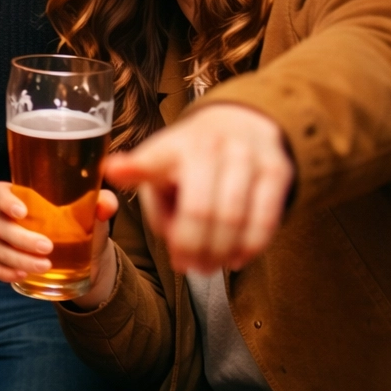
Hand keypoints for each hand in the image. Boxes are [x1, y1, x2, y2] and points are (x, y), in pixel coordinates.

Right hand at [0, 181, 119, 309]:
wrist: (87, 259)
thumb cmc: (83, 226)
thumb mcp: (94, 213)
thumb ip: (103, 203)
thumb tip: (105, 206)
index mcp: (21, 198)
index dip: (4, 199)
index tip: (22, 211)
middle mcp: (5, 218)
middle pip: (0, 224)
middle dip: (22, 238)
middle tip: (47, 247)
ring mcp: (2, 242)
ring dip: (19, 258)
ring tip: (45, 266)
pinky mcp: (4, 263)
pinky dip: (6, 272)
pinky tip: (23, 275)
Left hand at [104, 104, 291, 274]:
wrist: (241, 123)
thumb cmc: (190, 161)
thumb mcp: (162, 173)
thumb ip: (159, 210)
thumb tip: (177, 247)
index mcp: (170, 146)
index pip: (151, 159)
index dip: (133, 166)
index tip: (114, 169)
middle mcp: (209, 146)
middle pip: (200, 210)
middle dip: (192, 248)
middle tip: (187, 267)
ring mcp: (246, 156)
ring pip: (234, 219)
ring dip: (219, 253)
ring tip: (209, 266)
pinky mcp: (276, 170)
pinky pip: (265, 220)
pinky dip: (250, 247)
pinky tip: (236, 259)